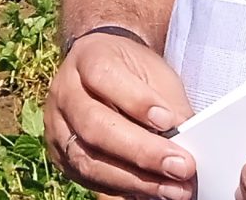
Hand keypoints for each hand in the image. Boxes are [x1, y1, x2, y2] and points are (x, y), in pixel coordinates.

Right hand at [45, 30, 196, 199]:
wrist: (106, 73)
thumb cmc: (133, 72)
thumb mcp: (155, 73)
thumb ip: (169, 103)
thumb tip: (188, 140)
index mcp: (88, 57)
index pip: (104, 77)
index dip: (136, 101)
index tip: (168, 121)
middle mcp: (65, 92)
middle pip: (94, 125)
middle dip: (141, 151)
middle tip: (180, 166)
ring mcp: (58, 126)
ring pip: (88, 160)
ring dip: (135, 179)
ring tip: (172, 189)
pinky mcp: (61, 155)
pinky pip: (89, 179)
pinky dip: (123, 188)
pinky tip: (151, 192)